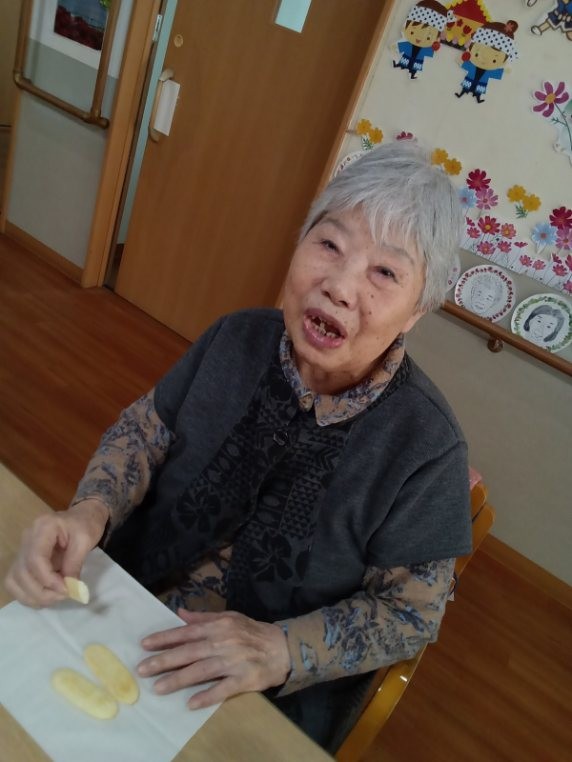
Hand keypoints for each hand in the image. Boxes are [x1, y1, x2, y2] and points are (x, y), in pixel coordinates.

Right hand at [3, 498, 108, 606]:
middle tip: (65, 595)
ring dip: (34, 596)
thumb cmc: (86, 524)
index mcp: (43, 527)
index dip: (48, 579)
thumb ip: (75, 563)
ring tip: (57, 597)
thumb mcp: (86, 540)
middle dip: (42, 591)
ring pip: (15, 580)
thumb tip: (68, 588)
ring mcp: (22, 550)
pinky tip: (47, 597)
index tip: (67, 590)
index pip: (35, 558)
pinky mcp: (23, 561)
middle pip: (22, 572)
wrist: (83, 517)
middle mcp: (27, 538)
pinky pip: (16, 583)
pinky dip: (29, 595)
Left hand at [137, 609, 290, 708]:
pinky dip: (206, 696)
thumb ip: (203, 618)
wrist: (281, 647)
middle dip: (164, 660)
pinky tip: (191, 703)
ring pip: (200, 671)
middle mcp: (222, 642)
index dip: (165, 638)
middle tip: (142, 669)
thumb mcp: (229, 617)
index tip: (145, 645)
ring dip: (178, 679)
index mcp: (218, 626)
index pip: (186, 632)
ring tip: (158, 688)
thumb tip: (179, 612)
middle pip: (188, 652)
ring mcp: (232, 661)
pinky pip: (222, 689)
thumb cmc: (251, 632)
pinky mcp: (243, 679)